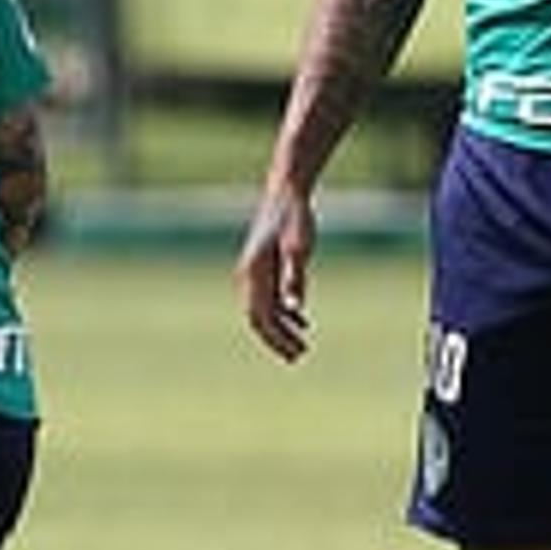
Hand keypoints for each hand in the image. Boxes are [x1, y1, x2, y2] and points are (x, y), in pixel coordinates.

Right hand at [236, 184, 314, 361]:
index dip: (276, 339)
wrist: (286, 193)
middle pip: (259, 318)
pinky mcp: (263, 267)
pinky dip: (284, 313)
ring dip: (281, 329)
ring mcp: (254, 271)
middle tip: (299, 357)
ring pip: (263, 310)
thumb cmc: (295, 219)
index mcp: (254, 273)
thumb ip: (295, 278)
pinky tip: (302, 321)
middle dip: (277, 340)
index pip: (261, 317)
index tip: (295, 354)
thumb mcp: (299, 248)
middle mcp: (248, 275)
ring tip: (301, 346)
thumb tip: (294, 309)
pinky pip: (269, 298)